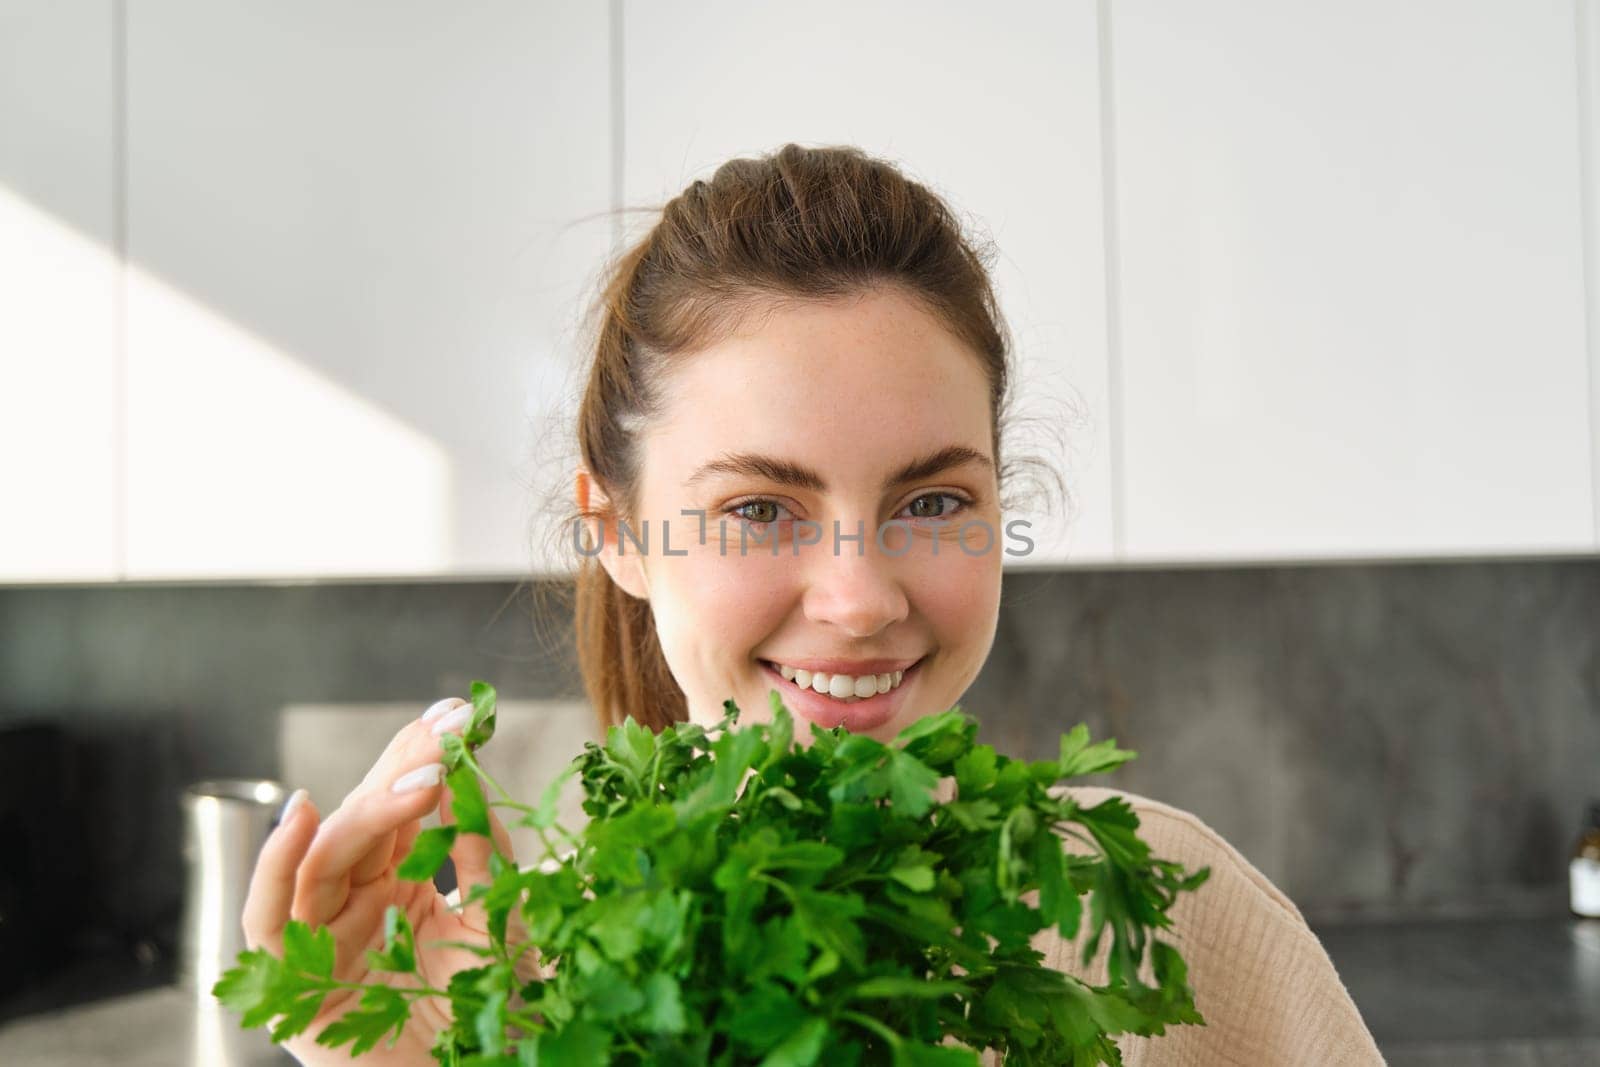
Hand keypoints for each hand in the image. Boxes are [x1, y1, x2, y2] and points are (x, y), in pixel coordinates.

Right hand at [241, 698, 513, 1064]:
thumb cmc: (496, 1019)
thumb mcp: (499, 919)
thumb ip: (480, 850)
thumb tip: (464, 771)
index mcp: (402, 888)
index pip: (402, 808)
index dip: (424, 757)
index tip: (462, 712)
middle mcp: (355, 907)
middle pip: (363, 821)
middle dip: (401, 766)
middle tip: (445, 726)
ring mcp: (320, 942)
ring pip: (323, 856)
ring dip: (368, 809)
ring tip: (420, 774)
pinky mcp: (291, 988)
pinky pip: (266, 918)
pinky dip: (275, 865)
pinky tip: (302, 813)